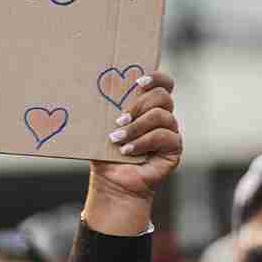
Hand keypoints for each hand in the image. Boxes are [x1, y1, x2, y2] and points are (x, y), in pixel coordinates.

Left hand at [84, 72, 180, 235]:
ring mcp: (170, 132)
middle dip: (138, 105)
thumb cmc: (106, 155)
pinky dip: (142, 142)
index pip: (163, 83)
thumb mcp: (102, 129)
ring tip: (117, 139)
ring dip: (136, 127)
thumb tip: (87, 90)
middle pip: (162, 96)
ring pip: (161, 115)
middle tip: (118, 119)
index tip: (138, 82)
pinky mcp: (174, 148)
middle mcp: (163, 117)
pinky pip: (164, 136)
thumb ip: (103, 110)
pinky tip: (127, 151)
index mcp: (148, 107)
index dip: (156, 78)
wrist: (113, 183)